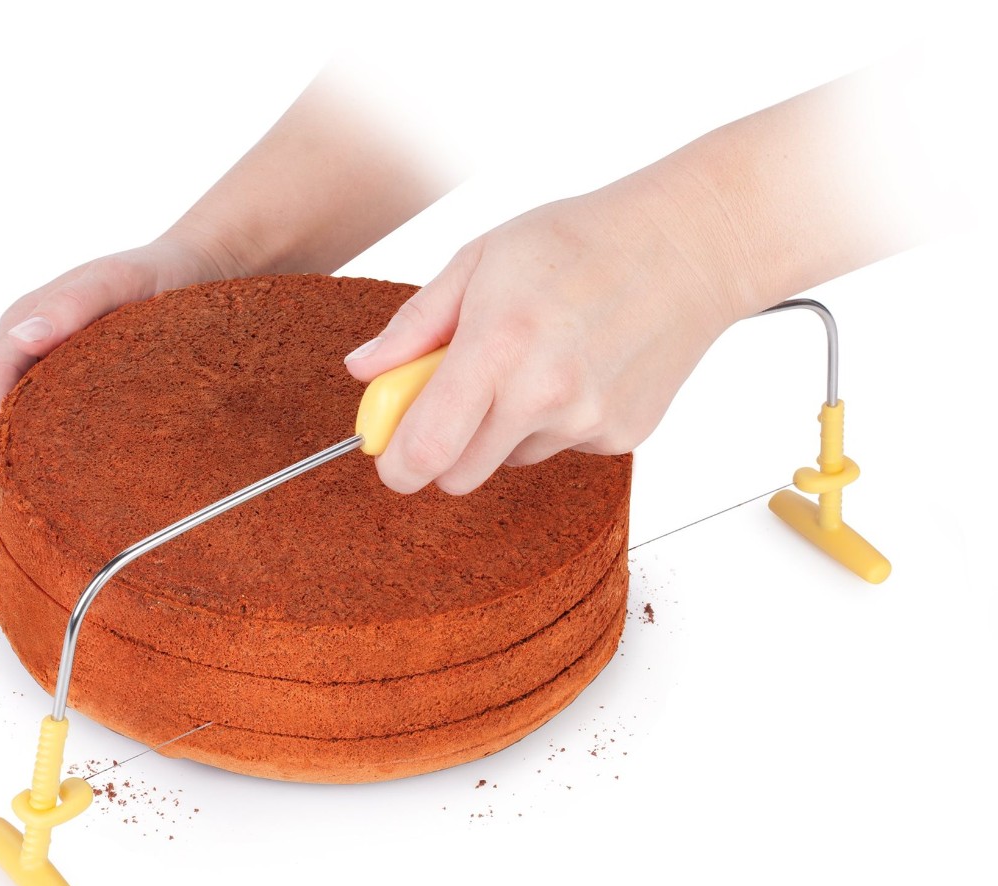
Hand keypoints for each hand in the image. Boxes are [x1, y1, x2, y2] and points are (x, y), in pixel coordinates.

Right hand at [0, 231, 235, 533]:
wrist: (198, 272)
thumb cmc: (158, 274)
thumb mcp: (117, 281)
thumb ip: (71, 305)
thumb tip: (23, 336)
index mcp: (27, 323)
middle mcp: (29, 351)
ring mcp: (50, 376)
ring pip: (15, 432)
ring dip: (3, 477)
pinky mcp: (74, 396)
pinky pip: (46, 434)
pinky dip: (34, 469)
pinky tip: (31, 505)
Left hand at [343, 173, 747, 494]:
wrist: (688, 245)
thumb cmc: (579, 242)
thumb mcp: (481, 260)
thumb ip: (416, 324)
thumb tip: (364, 369)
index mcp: (497, 346)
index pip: (425, 450)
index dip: (395, 465)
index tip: (388, 456)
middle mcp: (544, 395)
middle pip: (458, 476)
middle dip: (443, 448)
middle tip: (457, 394)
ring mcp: (588, 422)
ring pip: (510, 459)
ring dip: (504, 426)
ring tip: (537, 359)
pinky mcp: (622, 436)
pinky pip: (560, 448)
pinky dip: (555, 421)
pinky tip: (580, 368)